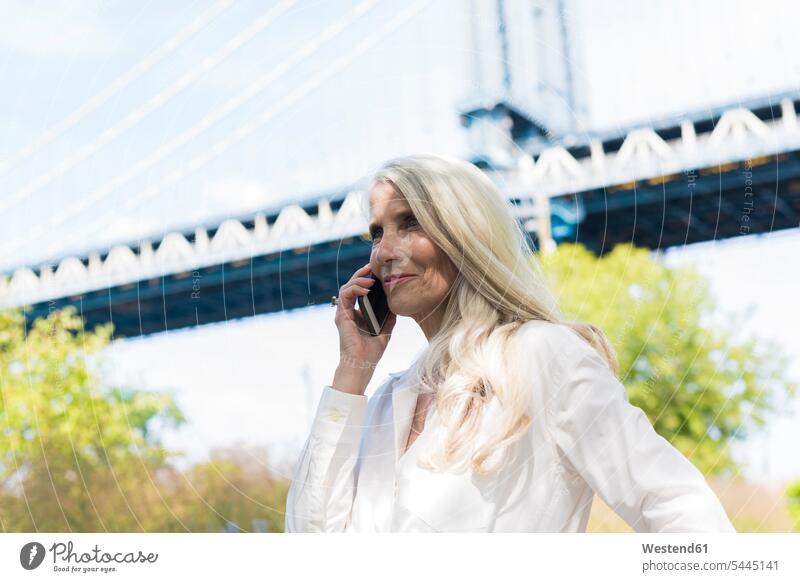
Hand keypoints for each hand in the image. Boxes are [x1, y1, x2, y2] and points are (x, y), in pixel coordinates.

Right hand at [332, 263, 396, 390]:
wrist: (362, 364)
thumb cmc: (371, 352)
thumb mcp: (385, 330)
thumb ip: (389, 317)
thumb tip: (396, 306)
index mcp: (357, 314)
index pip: (359, 291)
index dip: (366, 280)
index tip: (377, 272)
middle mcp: (349, 312)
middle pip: (352, 286)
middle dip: (361, 274)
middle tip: (372, 267)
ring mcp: (344, 313)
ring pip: (346, 288)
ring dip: (358, 280)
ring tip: (371, 279)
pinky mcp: (342, 316)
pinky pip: (345, 296)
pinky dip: (354, 289)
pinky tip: (366, 289)